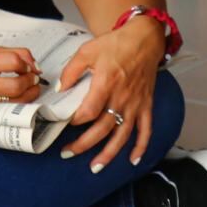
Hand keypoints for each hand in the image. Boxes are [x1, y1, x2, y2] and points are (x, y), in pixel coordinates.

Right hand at [0, 50, 41, 102]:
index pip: (11, 62)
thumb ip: (12, 53)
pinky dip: (21, 101)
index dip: (26, 64)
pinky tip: (22, 95)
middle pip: (15, 85)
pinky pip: (9, 108)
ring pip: (15, 101)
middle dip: (30, 81)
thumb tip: (33, 64)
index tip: (28, 65)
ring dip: (30, 93)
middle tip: (33, 77)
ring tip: (31, 86)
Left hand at [59, 18, 164, 169]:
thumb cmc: (115, 44)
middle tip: (67, 153)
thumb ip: (71, 71)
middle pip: (102, 128)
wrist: (144, 39)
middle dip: (84, 144)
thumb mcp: (86, 51)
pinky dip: (141, 146)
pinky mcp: (146, 105)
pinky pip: (146, 129)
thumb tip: (60, 88)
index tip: (63, 123)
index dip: (75, 121)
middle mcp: (122, 98)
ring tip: (95, 167)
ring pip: (123, 135)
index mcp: (106, 84)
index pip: (89, 111)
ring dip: (109, 153)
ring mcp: (135, 104)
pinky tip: (133, 160)